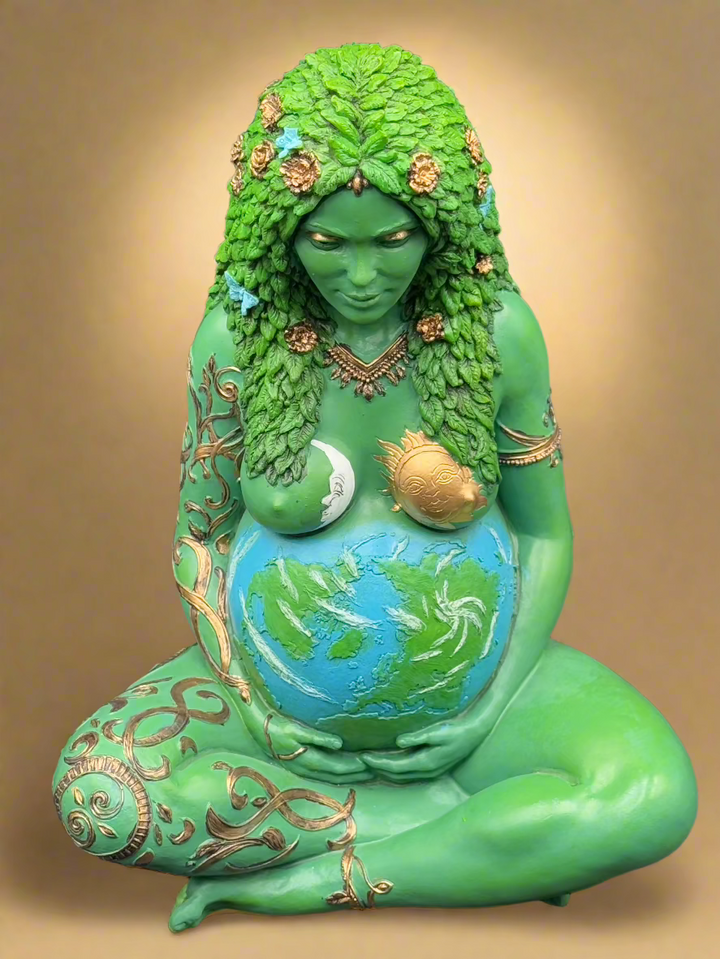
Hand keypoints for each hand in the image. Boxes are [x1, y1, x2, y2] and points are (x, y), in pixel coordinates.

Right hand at [244, 700, 372, 783]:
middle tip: (378, 771)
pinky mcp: (303, 765)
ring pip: (333, 777)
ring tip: (367, 773)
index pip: (339, 767)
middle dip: (358, 775)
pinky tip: (347, 771)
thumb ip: (319, 738)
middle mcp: (309, 769)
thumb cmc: (277, 727)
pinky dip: (340, 773)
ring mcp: (306, 769)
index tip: (371, 762)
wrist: (258, 730)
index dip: (356, 767)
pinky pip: (326, 773)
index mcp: (309, 761)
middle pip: (338, 776)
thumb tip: (340, 744)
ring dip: (351, 776)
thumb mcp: (297, 730)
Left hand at [361, 715, 483, 782]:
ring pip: (402, 776)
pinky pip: (409, 774)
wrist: (475, 732)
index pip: (396, 766)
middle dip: (377, 769)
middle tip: (360, 761)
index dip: (378, 762)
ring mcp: (431, 772)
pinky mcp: (433, 768)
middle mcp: (428, 771)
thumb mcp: (438, 731)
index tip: (363, 756)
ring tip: (370, 764)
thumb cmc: (456, 729)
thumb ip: (418, 737)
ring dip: (385, 772)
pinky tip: (389, 765)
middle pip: (396, 774)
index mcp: (427, 762)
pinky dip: (395, 771)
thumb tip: (398, 741)